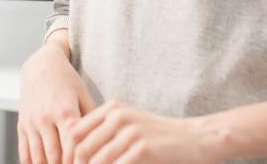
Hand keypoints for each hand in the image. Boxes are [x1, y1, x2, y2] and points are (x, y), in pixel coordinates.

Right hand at [18, 31, 96, 163]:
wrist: (41, 64)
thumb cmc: (67, 80)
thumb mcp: (84, 94)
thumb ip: (92, 118)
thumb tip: (102, 140)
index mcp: (64, 110)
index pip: (73, 144)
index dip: (81, 159)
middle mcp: (45, 118)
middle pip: (55, 155)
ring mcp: (31, 122)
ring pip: (38, 156)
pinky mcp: (21, 124)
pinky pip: (24, 151)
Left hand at [63, 101, 223, 163]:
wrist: (198, 139)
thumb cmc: (159, 136)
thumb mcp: (129, 125)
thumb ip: (104, 133)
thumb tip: (74, 152)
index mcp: (112, 109)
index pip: (74, 132)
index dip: (68, 154)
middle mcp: (118, 117)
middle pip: (81, 149)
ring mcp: (131, 132)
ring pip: (97, 161)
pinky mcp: (143, 149)